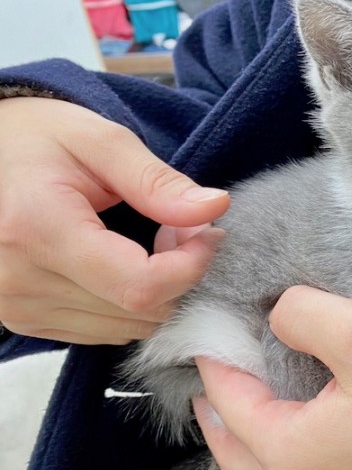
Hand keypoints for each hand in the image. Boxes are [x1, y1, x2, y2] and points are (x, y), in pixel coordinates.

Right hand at [0, 97, 229, 344]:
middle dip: (180, 275)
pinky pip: (105, 330)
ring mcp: (18, 308)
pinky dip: (130, 303)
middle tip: (179, 230)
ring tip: (150, 242)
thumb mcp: (101, 141)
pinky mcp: (25, 320)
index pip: (141, 286)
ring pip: (128, 328)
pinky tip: (124, 262)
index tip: (207, 232)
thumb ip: (158, 182)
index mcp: (38, 229)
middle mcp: (21, 281)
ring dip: (158, 291)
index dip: (191, 266)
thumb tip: (215, 208)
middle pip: (140, 312)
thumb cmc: (39, 139)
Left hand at [194, 286, 351, 469]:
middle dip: (219, 412)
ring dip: (250, 428)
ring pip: (271, 463)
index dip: (214, 362)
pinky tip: (305, 409)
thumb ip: (302, 314)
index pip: (230, 403)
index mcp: (293, 453)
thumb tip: (282, 316)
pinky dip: (286, 436)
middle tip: (212, 375)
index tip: (208, 332)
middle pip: (238, 452)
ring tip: (251, 392)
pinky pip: (306, 464)